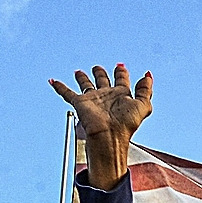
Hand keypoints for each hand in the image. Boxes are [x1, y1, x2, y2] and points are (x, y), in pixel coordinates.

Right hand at [49, 64, 152, 189]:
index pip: (121, 81)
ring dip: (82, 78)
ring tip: (78, 72)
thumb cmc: (126, 125)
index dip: (121, 73)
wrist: (109, 135)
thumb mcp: (143, 106)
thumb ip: (146, 90)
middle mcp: (107, 97)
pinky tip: (53, 81)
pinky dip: (60, 87)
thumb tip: (148, 75)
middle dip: (100, 73)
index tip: (120, 66)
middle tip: (98, 67)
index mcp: (122, 96)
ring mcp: (93, 100)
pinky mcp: (80, 104)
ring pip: (85, 85)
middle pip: (102, 81)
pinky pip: (67, 93)